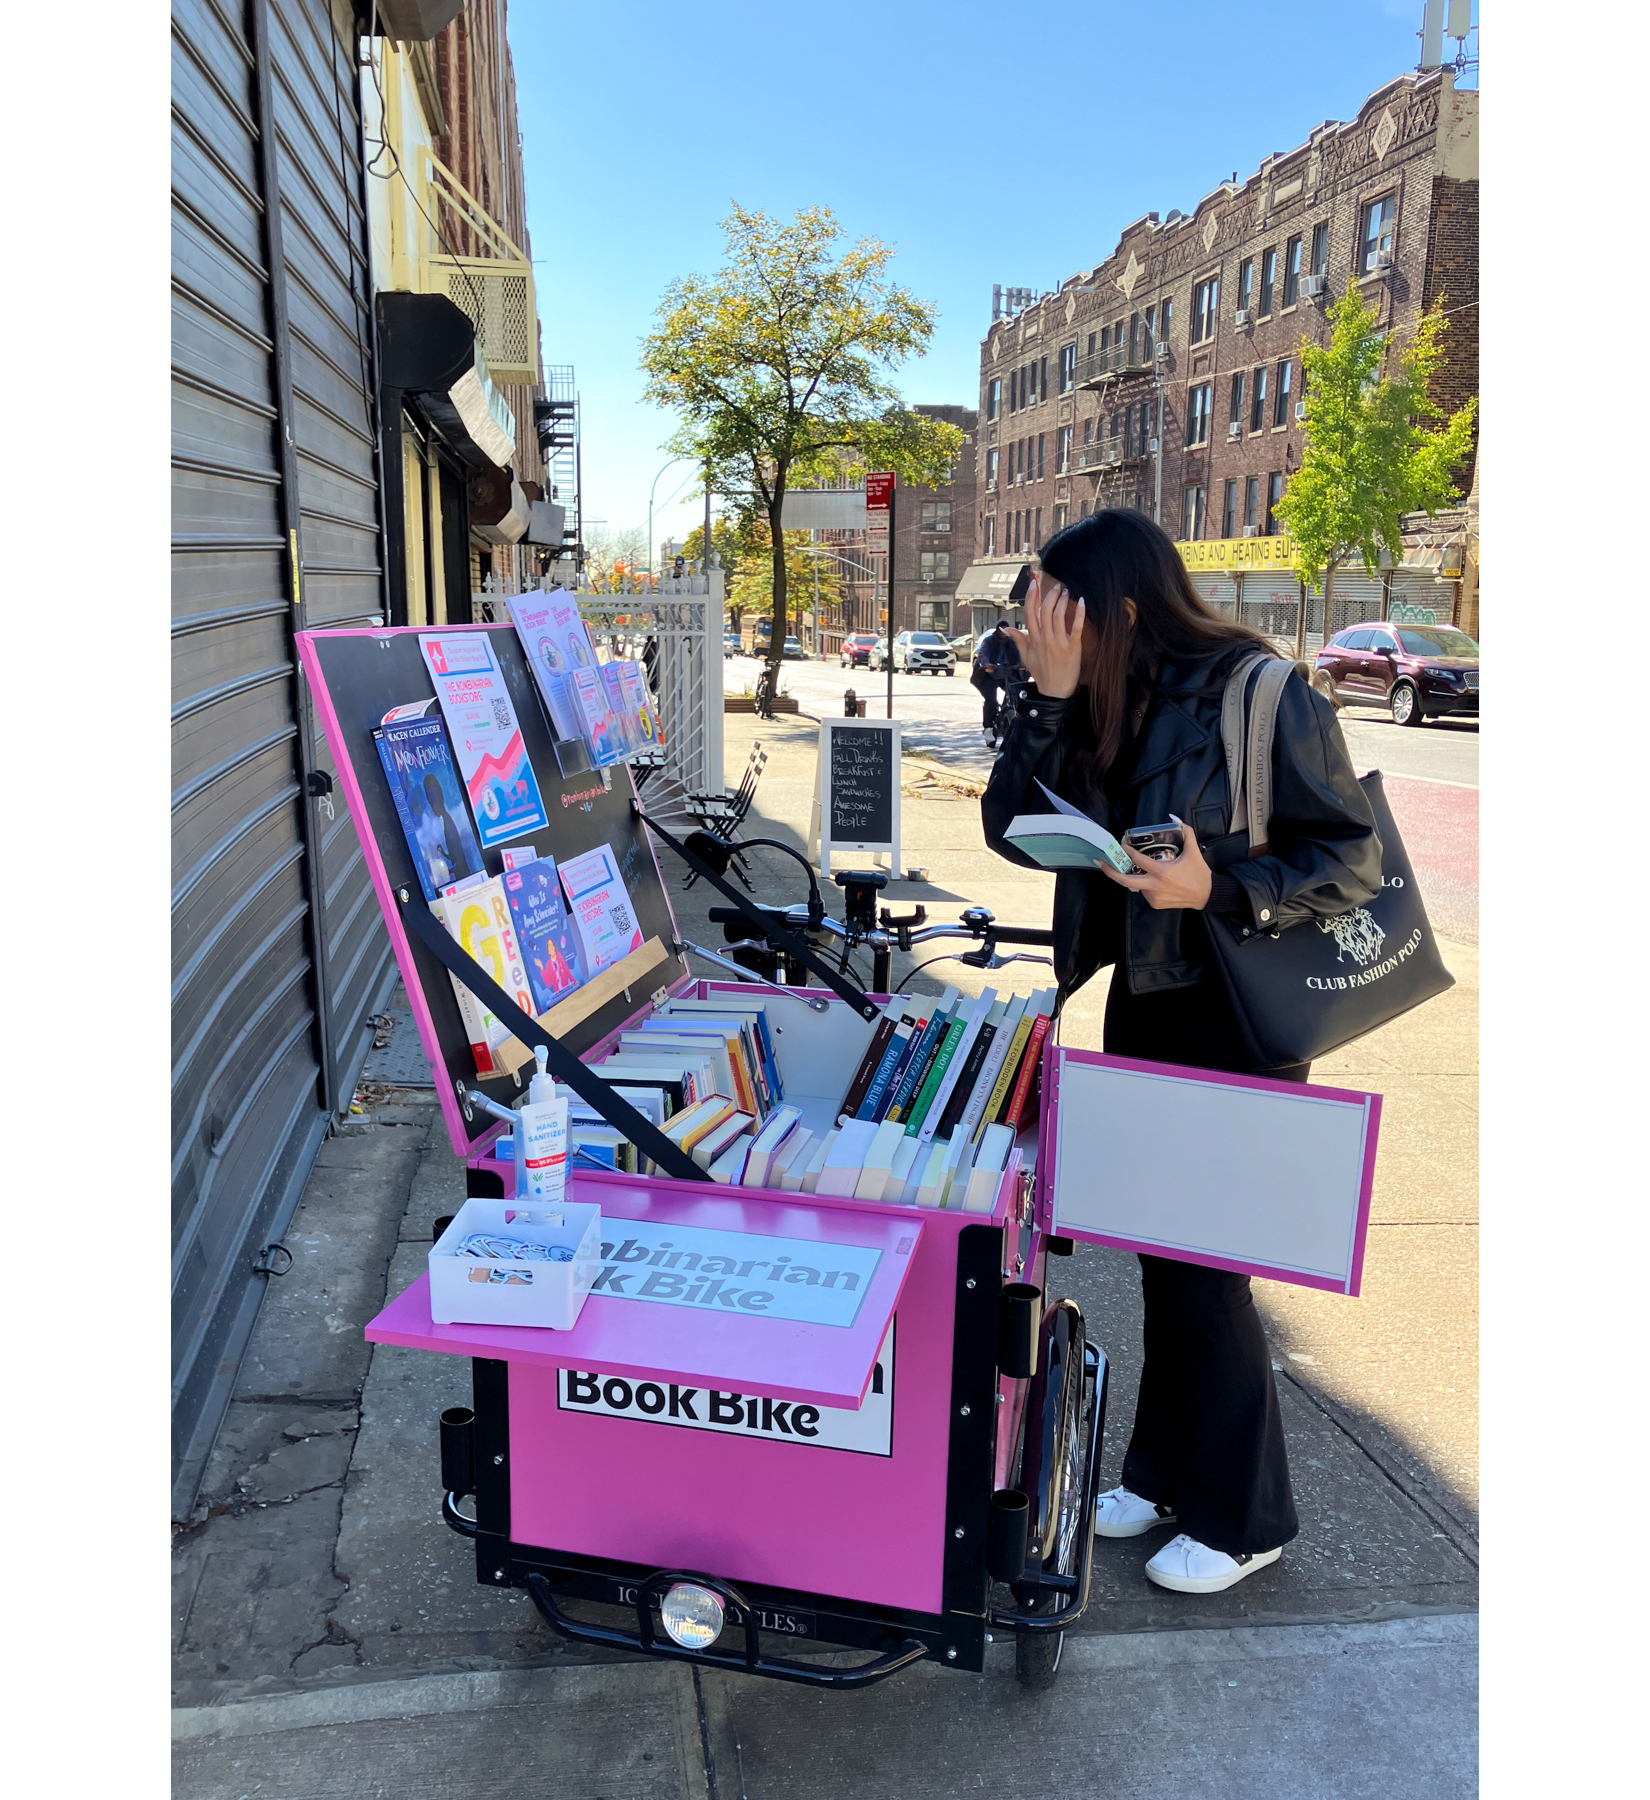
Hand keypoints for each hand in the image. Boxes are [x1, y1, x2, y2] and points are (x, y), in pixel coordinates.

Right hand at [1002, 574, 1084, 698]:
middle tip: (1056, 587)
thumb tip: (1006, 629)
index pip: (1030, 612)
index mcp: (1033, 639)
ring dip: (1062, 601)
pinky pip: (1076, 627)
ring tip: (1066, 592)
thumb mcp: (1025, 657)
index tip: (1033, 583)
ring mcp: (1058, 642)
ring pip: (1059, 615)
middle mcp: (1044, 638)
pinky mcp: (1072, 647)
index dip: (1031, 596)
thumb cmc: (1041, 673)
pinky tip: (1082, 602)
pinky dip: (1079, 613)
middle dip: (1050, 595)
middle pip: (1045, 610)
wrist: (1055, 690)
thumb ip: (1018, 640)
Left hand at [1100, 816, 1213, 910]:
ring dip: (1137, 876)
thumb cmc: (1199, 872)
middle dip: (1110, 871)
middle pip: (1125, 880)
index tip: (1121, 844)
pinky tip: (1157, 881)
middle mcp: (1154, 886)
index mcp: (1162, 872)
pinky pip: (1145, 892)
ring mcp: (1153, 897)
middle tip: (1100, 862)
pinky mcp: (1155, 904)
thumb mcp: (1193, 850)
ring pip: (1137, 885)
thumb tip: (1173, 817)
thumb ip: (1185, 831)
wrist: (1206, 895)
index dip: (1127, 851)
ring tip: (1148, 871)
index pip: (1138, 860)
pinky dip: (1146, 885)